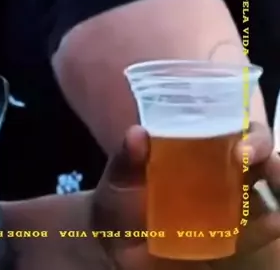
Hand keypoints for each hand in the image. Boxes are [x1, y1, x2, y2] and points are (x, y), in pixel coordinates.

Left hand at [91, 124, 279, 268]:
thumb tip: (137, 133)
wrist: (115, 249)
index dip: (246, 133)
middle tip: (260, 162)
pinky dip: (271, 225)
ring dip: (277, 181)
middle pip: (258, 154)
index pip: (232, 128)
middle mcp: (219, 170)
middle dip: (265, 152)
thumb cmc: (120, 201)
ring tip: (275, 191)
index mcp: (195, 147)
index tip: (240, 147)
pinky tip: (276, 223)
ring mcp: (228, 205)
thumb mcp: (117, 180)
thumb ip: (126, 159)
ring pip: (266, 188)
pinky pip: (259, 231)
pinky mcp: (231, 239)